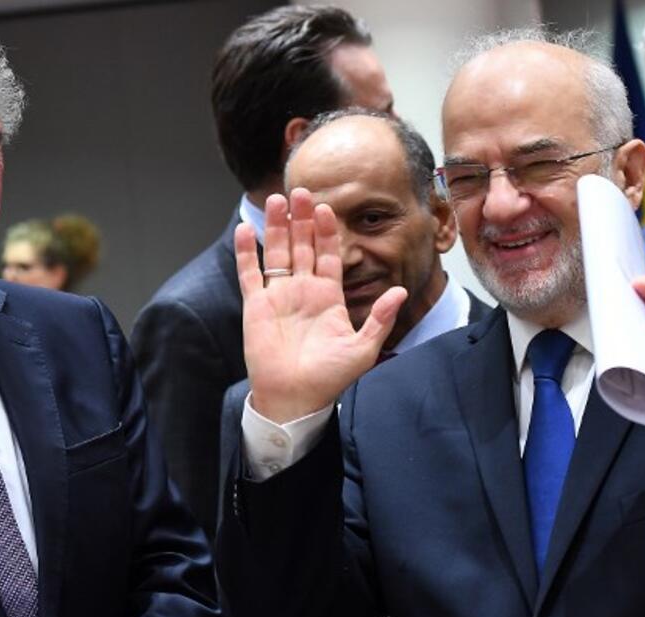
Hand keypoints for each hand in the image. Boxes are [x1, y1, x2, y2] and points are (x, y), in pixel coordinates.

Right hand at [236, 188, 406, 422]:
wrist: (295, 399)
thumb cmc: (329, 378)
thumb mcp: (363, 349)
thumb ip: (380, 318)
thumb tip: (400, 291)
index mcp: (328, 297)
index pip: (329, 255)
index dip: (328, 231)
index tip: (327, 207)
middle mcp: (303, 290)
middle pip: (302, 245)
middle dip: (301, 219)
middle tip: (300, 191)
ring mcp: (278, 296)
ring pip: (276, 252)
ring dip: (276, 226)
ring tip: (276, 200)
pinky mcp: (256, 306)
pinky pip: (250, 273)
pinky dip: (246, 252)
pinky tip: (244, 228)